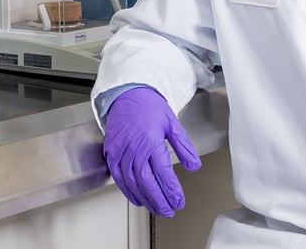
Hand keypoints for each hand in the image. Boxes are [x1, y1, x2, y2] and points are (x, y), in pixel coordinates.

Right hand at [103, 86, 201, 216]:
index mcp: (151, 141)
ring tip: (157, 208)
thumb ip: (184, 146)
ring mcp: (120, 152)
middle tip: (169, 210)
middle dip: (159, 199)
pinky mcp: (111, 153)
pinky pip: (118, 177)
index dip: (172, 190)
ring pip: (132, 183)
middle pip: (147, 182)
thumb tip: (194, 165)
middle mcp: (134, 149)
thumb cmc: (150, 106)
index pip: (163, 173)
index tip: (179, 200)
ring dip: (145, 199)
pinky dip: (128, 191)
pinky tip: (137, 198)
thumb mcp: (173, 123)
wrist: (128, 94)